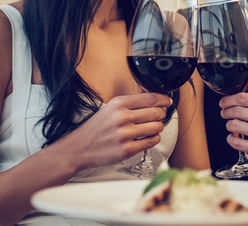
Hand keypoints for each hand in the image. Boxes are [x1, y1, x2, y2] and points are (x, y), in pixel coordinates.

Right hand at [48, 93, 172, 169]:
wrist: (79, 147)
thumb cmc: (96, 128)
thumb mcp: (110, 108)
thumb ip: (130, 103)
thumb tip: (154, 99)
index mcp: (119, 104)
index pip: (150, 98)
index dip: (164, 99)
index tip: (167, 102)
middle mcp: (122, 117)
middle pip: (157, 112)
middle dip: (160, 115)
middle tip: (157, 117)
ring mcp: (125, 134)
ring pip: (157, 127)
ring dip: (157, 128)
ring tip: (150, 128)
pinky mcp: (127, 149)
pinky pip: (152, 141)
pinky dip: (153, 139)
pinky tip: (146, 138)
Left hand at [219, 93, 247, 178]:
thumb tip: (247, 103)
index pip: (243, 98)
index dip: (229, 99)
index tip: (225, 102)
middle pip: (236, 111)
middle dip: (226, 111)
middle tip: (225, 113)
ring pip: (235, 126)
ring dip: (229, 125)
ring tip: (231, 126)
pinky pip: (239, 144)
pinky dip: (232, 140)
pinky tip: (234, 139)